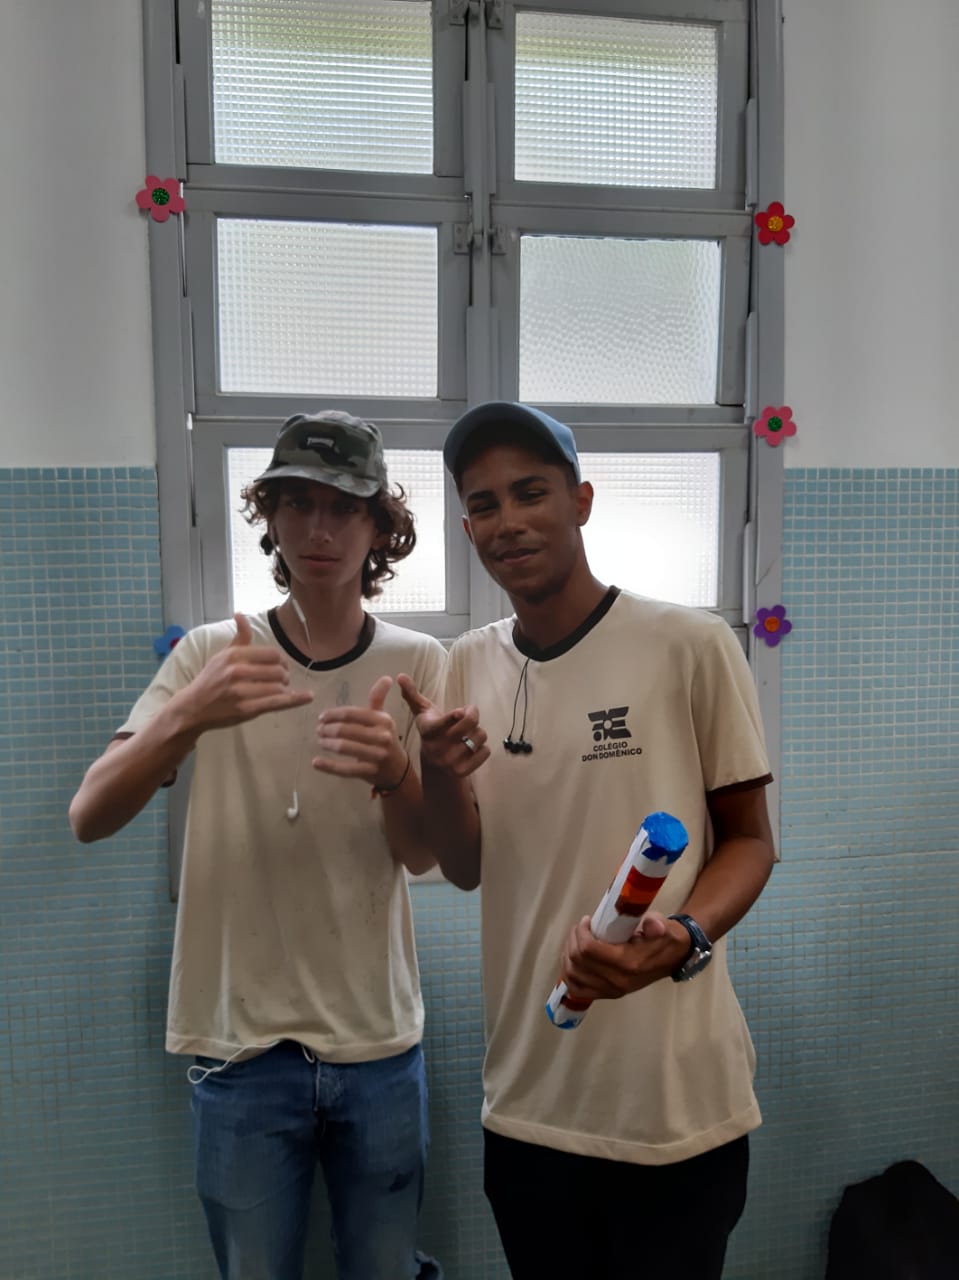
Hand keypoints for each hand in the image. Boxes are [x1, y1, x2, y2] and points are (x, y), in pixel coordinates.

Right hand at [179, 613, 312, 733]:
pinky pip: (276, 703)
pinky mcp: (245, 710)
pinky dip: (295, 700)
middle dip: (285, 675)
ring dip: (285, 689)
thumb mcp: (222, 655)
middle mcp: (237, 671)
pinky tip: (307, 697)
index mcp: (233, 655)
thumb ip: (239, 636)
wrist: (192, 707)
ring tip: (282, 690)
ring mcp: (241, 692)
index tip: (281, 667)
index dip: (282, 661)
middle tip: (282, 680)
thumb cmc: (210, 680)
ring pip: (279, 687)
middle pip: (278, 671)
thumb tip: (240, 613)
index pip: (272, 654)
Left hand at [312, 675, 407, 788]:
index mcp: (383, 720)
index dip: (333, 714)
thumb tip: (387, 677)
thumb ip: (379, 698)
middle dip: (327, 729)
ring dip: (327, 743)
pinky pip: (345, 769)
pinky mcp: (370, 772)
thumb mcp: (383, 717)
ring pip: (344, 748)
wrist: (398, 768)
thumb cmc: (385, 738)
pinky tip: (315, 762)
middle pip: (346, 730)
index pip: (352, 713)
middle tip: (319, 730)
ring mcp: (376, 755)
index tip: (322, 717)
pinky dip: (328, 766)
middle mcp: (382, 736)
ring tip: (320, 740)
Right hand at [397, 674, 489, 776]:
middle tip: (467, 716)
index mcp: (428, 731)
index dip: (455, 716)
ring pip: (481, 736)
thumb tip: (400, 676)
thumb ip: (412, 694)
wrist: (433, 763)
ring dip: (478, 733)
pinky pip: (485, 752)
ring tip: (466, 735)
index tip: (459, 712)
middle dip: (473, 715)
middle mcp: (437, 748)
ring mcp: (449, 762)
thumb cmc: (432, 730)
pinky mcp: (462, 772)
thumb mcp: (422, 712)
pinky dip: (483, 749)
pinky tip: (471, 749)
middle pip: (471, 722)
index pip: (444, 722)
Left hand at [559, 911, 689, 1002]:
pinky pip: (577, 990)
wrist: (674, 957)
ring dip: (568, 955)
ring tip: (576, 940)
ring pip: (573, 976)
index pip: (589, 950)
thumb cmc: (664, 938)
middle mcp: (617, 981)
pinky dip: (570, 974)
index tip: (587, 920)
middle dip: (573, 940)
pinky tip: (573, 959)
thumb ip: (657, 925)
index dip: (581, 933)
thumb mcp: (664, 926)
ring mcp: (611, 990)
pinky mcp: (607, 994)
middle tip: (580, 927)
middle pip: (578, 962)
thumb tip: (654, 926)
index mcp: (628, 963)